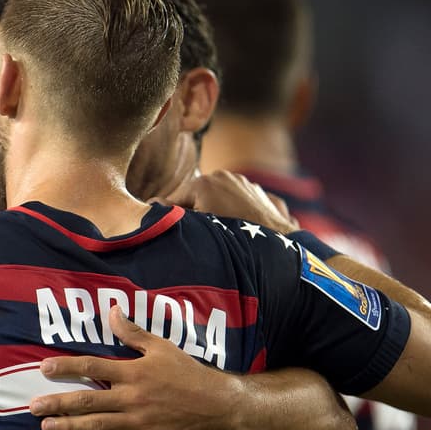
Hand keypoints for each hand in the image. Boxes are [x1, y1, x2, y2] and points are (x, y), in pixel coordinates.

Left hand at [29, 306, 242, 429]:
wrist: (215, 404)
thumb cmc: (186, 373)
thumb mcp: (161, 347)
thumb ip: (132, 333)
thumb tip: (111, 310)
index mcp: (132, 372)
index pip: (92, 366)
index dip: (66, 367)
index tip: (44, 368)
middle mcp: (130, 397)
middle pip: (87, 399)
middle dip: (58, 402)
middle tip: (34, 406)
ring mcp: (136, 422)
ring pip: (95, 425)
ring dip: (68, 426)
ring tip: (46, 427)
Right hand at [162, 170, 298, 233]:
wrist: (279, 252)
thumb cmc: (232, 240)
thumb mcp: (197, 229)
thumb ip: (172, 215)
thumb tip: (151, 205)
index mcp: (204, 183)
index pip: (175, 199)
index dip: (169, 217)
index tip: (166, 232)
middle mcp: (227, 177)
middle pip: (199, 198)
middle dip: (196, 215)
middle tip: (197, 239)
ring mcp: (249, 185)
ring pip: (223, 201)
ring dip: (219, 215)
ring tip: (221, 238)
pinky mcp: (265, 197)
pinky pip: (245, 206)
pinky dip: (240, 216)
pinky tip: (242, 234)